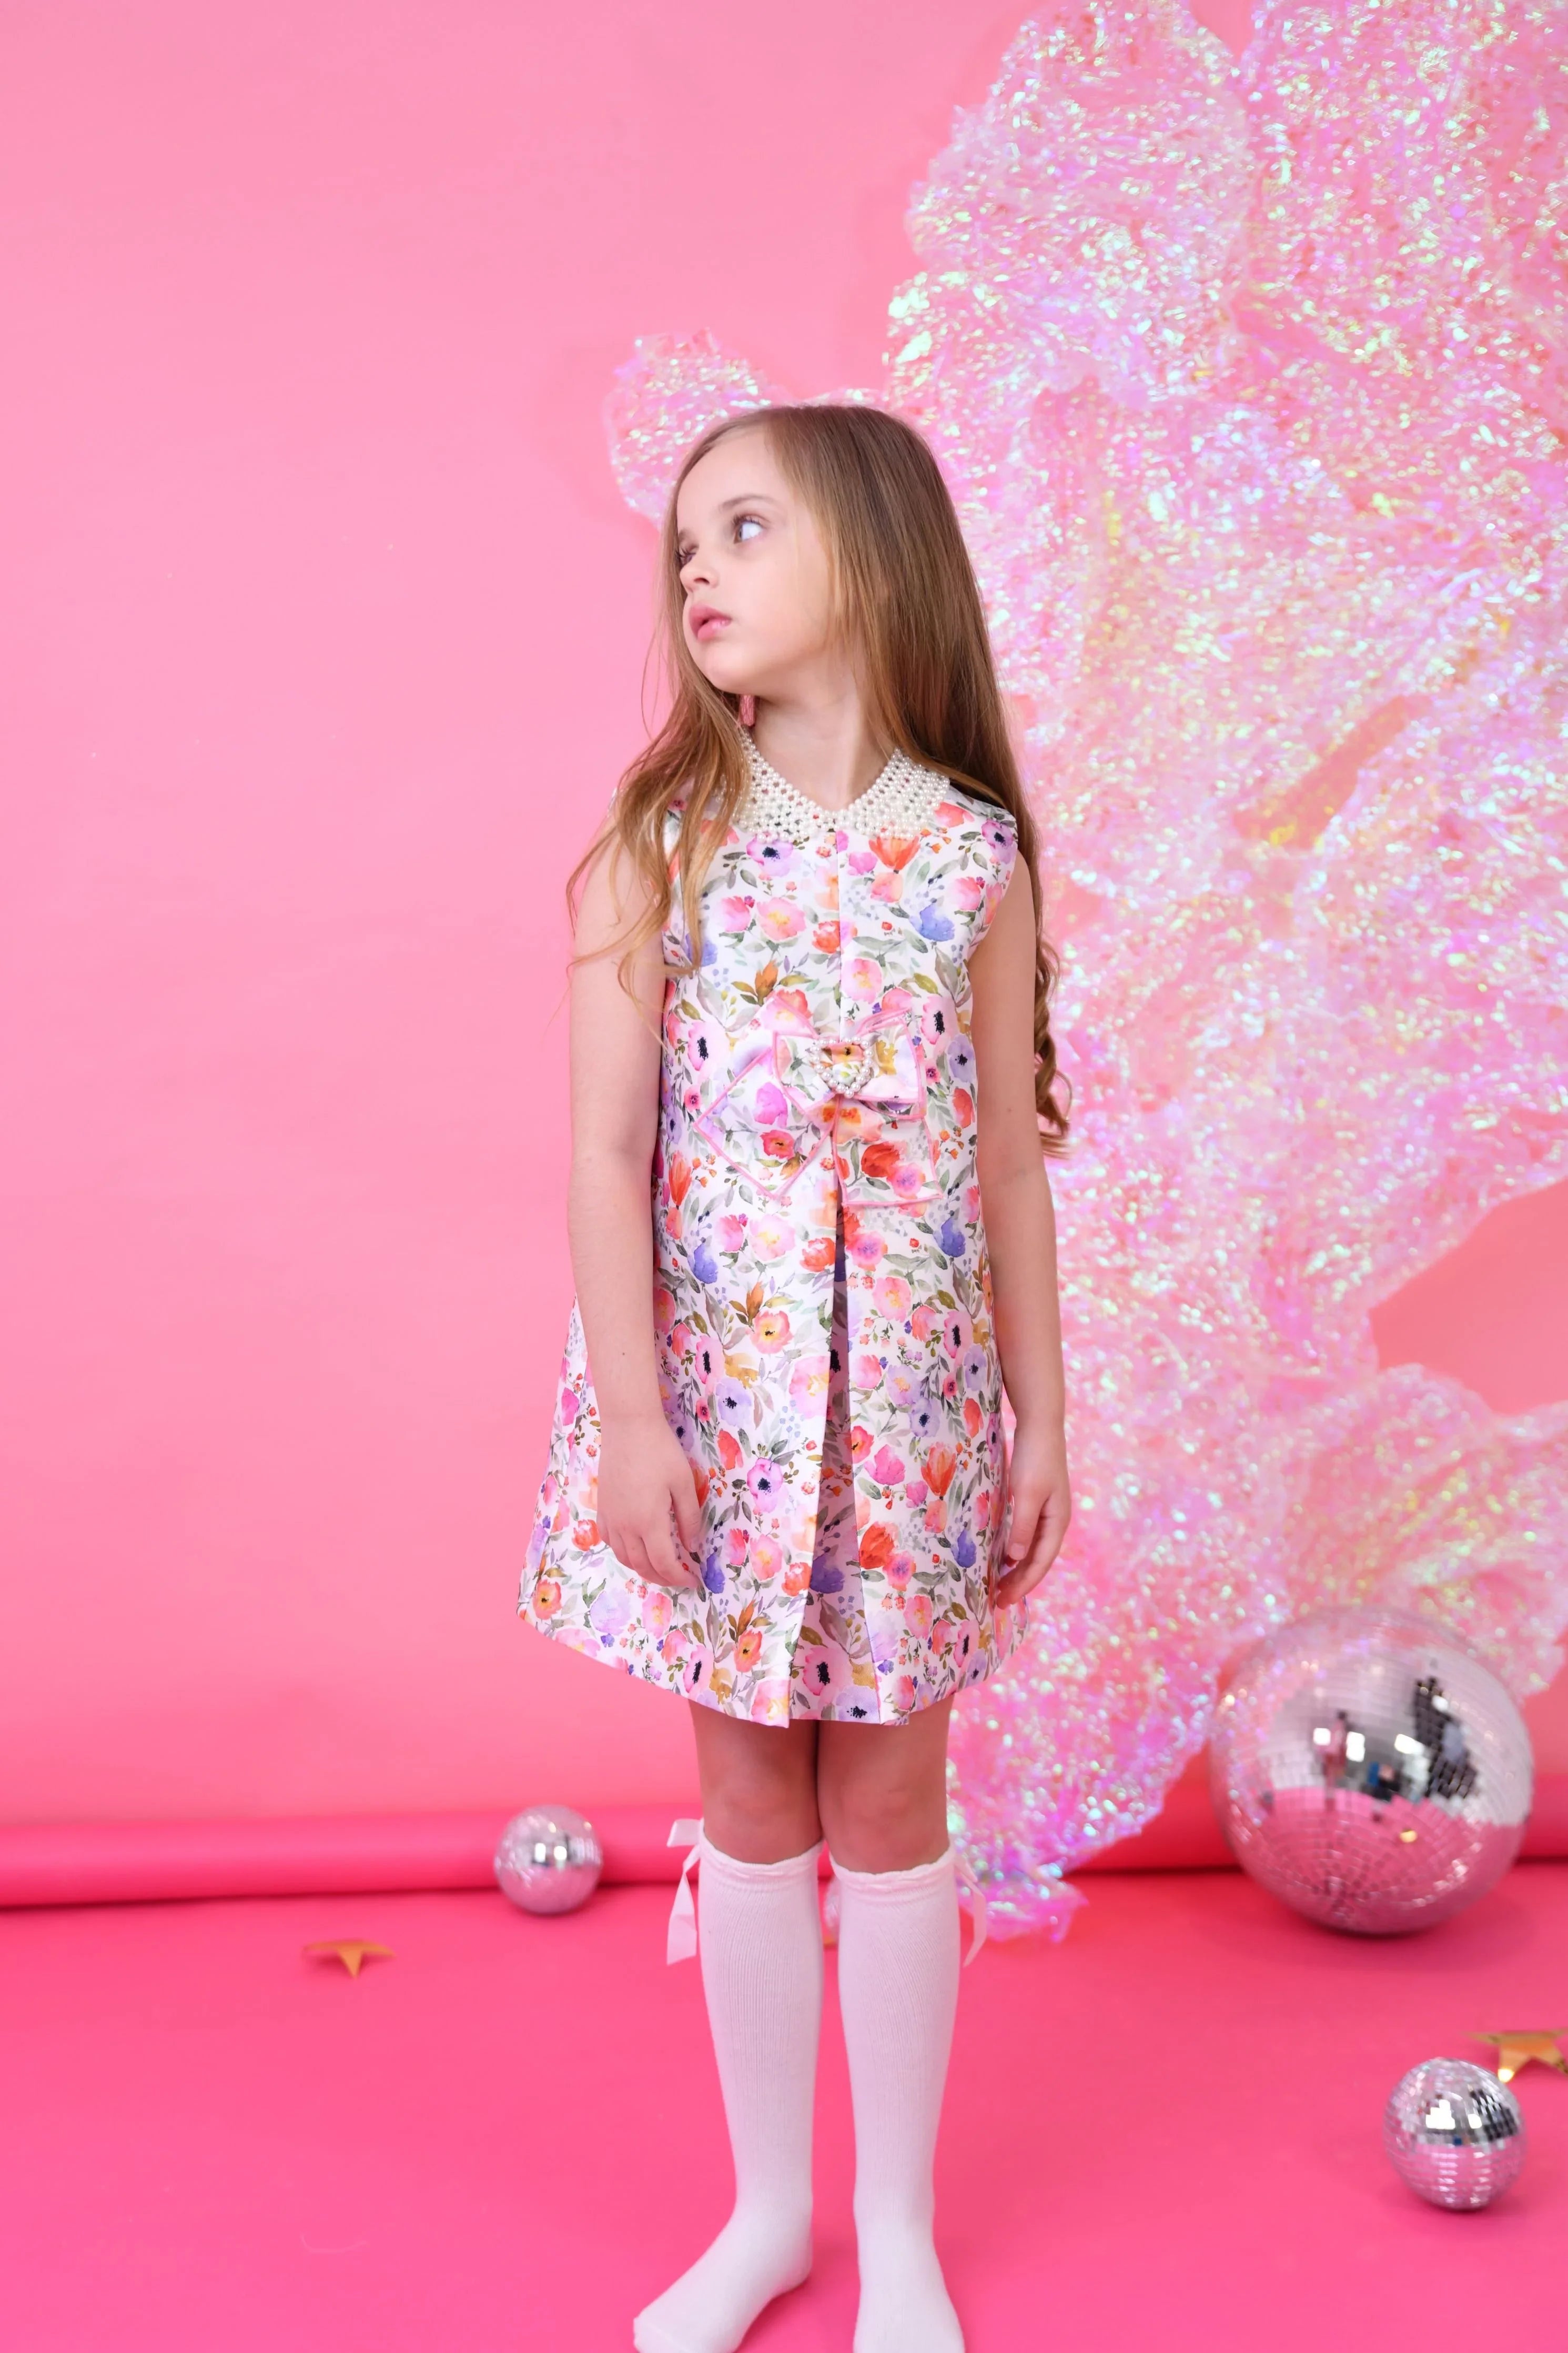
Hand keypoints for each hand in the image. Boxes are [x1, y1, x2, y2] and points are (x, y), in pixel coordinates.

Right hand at [596, 1411, 702, 1590]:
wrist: (628, 1427)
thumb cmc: (661, 1451)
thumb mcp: (684, 1483)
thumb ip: (689, 1518)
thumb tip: (691, 1546)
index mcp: (649, 1522)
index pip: (664, 1563)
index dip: (679, 1578)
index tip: (693, 1580)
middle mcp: (626, 1526)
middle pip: (642, 1566)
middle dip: (662, 1578)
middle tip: (679, 1578)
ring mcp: (611, 1518)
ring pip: (624, 1557)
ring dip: (642, 1568)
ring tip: (660, 1567)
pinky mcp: (603, 1507)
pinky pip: (610, 1541)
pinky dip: (624, 1552)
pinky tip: (635, 1547)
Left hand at [991, 1420, 1070, 1608]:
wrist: (1040, 1425)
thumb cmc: (1034, 1459)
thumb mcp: (1027, 1494)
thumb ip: (1023, 1526)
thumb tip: (1016, 1559)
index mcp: (1058, 1522)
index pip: (1041, 1563)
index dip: (1023, 1584)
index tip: (1003, 1600)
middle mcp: (1055, 1521)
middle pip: (1037, 1560)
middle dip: (1019, 1582)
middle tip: (997, 1602)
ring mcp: (1047, 1512)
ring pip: (1032, 1550)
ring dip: (1017, 1569)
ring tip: (998, 1586)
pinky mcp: (1036, 1503)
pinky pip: (1026, 1536)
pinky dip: (1015, 1551)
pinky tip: (1001, 1557)